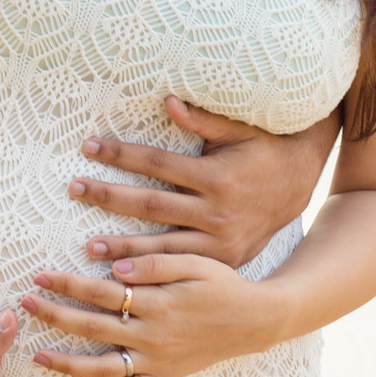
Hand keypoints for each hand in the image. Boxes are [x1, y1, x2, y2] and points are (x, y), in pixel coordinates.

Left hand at [23, 254, 284, 376]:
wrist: (254, 321)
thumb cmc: (222, 284)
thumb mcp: (194, 262)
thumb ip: (153, 263)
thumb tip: (113, 269)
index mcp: (157, 303)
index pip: (101, 292)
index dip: (67, 284)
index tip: (39, 276)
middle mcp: (153, 336)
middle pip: (92, 327)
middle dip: (54, 316)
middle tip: (25, 304)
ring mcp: (157, 362)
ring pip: (102, 367)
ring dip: (66, 361)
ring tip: (37, 354)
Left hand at [70, 96, 339, 269]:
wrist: (301, 185)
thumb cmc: (263, 149)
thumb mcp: (239, 130)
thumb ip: (203, 120)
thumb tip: (167, 101)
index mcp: (217, 176)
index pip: (157, 163)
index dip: (121, 154)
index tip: (89, 147)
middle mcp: (217, 211)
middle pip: (151, 204)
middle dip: (109, 196)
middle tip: (74, 188)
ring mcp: (221, 241)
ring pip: (163, 244)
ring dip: (124, 246)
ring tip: (89, 246)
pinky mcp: (224, 259)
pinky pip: (181, 268)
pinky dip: (153, 272)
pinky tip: (125, 275)